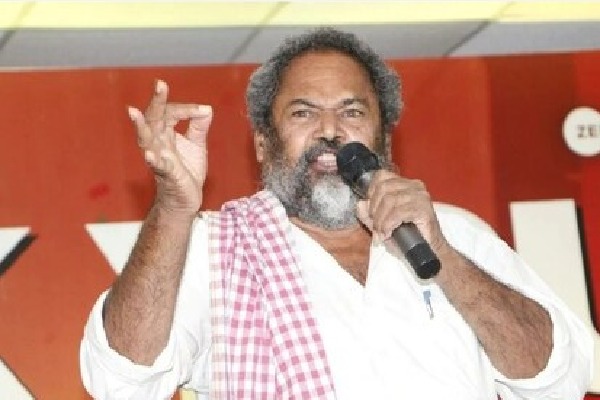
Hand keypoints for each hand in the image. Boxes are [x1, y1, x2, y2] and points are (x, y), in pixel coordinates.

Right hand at [128, 80, 212, 215]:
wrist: (185, 200)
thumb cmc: (186, 171)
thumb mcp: (196, 145)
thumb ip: (199, 126)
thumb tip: (207, 108)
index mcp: (165, 134)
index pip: (170, 113)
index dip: (185, 109)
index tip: (201, 110)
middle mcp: (159, 144)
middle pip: (154, 120)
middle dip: (156, 102)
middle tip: (160, 85)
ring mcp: (160, 159)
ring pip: (147, 141)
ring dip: (142, 127)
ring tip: (134, 113)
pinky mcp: (167, 175)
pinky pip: (158, 167)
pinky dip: (154, 160)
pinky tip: (149, 154)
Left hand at [355, 170, 448, 253]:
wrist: (428, 251)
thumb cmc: (407, 237)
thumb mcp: (381, 225)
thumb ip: (368, 215)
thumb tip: (360, 203)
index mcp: (405, 184)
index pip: (381, 176)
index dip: (371, 193)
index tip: (371, 211)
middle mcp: (414, 186)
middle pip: (382, 188)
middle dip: (374, 210)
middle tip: (376, 227)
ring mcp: (420, 196)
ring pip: (389, 200)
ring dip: (380, 220)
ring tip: (382, 233)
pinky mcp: (424, 209)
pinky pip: (398, 212)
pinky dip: (388, 224)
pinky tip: (388, 233)